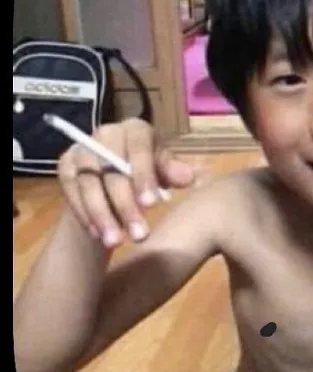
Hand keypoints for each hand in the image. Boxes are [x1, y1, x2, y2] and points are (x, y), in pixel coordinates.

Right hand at [57, 118, 197, 247]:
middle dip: (125, 204)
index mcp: (137, 129)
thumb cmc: (148, 173)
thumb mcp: (164, 173)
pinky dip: (86, 215)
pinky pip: (71, 192)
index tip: (152, 205)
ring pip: (88, 182)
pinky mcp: (65, 167)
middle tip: (138, 235)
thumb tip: (188, 177)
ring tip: (115, 242)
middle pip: (111, 168)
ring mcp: (83, 149)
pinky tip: (99, 235)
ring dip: (102, 214)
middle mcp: (107, 133)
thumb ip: (174, 173)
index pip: (139, 147)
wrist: (118, 181)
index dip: (144, 175)